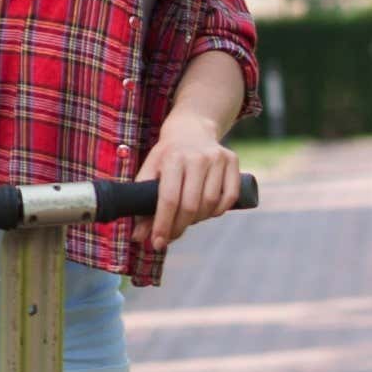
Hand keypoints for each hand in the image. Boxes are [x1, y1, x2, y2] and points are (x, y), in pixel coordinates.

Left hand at [138, 127, 242, 253]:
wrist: (191, 129)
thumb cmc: (167, 155)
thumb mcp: (150, 171)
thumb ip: (143, 204)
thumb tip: (139, 238)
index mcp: (173, 158)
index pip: (169, 199)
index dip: (163, 225)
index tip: (157, 243)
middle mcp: (197, 157)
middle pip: (191, 205)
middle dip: (178, 228)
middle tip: (170, 237)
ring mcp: (218, 158)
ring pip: (210, 204)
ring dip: (198, 220)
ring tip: (187, 219)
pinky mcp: (232, 160)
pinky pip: (229, 197)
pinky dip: (217, 211)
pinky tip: (207, 211)